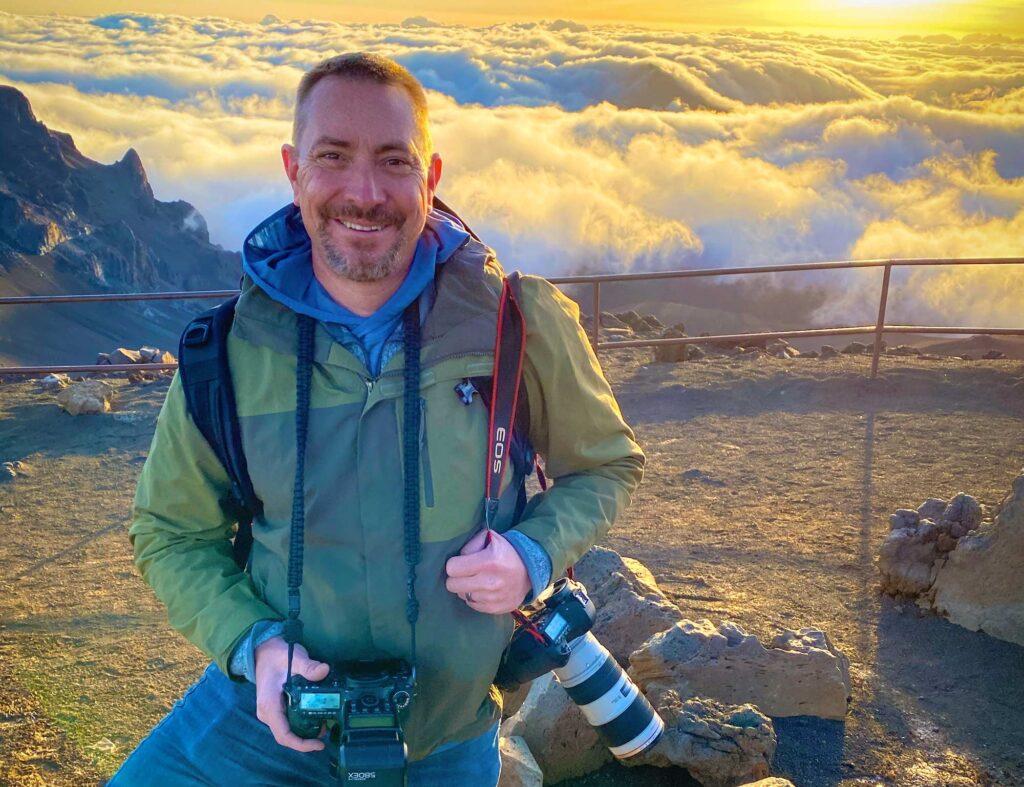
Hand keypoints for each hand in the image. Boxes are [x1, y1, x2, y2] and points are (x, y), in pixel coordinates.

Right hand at [254, 636, 329, 751]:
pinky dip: (302, 722)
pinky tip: (316, 715)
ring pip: (288, 729)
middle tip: (327, 729)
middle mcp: (267, 713)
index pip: (284, 735)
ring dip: (305, 730)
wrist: (264, 651)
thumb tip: (324, 670)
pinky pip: (288, 721)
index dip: (301, 744)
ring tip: (325, 723)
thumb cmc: (278, 655)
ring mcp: (270, 712)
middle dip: (307, 738)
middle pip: (287, 735)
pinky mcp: (275, 708)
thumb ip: (308, 666)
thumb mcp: (294, 658)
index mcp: (269, 706)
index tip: (319, 744)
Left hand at [445, 529, 530, 613]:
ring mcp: (492, 599)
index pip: (452, 568)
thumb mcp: (490, 538)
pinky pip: (471, 605)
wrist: (530, 571)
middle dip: (456, 577)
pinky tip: (484, 589)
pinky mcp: (495, 609)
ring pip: (462, 595)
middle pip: (452, 585)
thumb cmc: (506, 552)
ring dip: (467, 588)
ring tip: (478, 580)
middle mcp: (490, 582)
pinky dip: (475, 597)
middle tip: (465, 572)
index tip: (460, 562)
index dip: (454, 563)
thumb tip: (457, 559)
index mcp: (488, 562)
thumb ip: (470, 545)